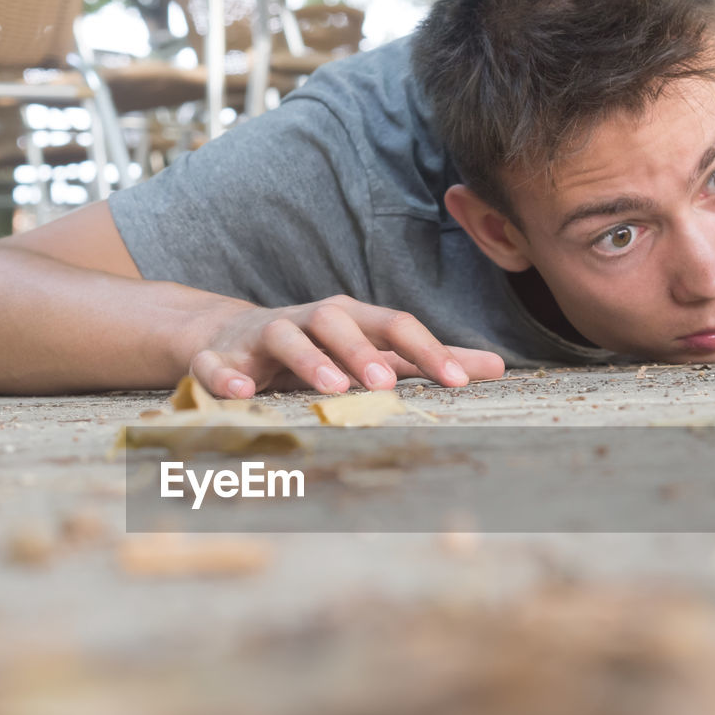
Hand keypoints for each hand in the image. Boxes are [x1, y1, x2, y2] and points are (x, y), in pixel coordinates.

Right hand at [189, 295, 505, 397]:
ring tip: (330, 390)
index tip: (459, 382)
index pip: (393, 325)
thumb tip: (496, 367)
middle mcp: (309, 320)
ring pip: (284, 335)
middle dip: (361, 350)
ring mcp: (263, 335)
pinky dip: (226, 376)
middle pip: (337, 320)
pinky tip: (242, 396)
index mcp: (351, 318)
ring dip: (308, 359)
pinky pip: (218, 363)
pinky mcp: (221, 356)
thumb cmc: (319, 349)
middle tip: (385, 383)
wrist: (234, 337)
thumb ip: (428, 360)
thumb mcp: (372, 351)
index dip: (426, 350)